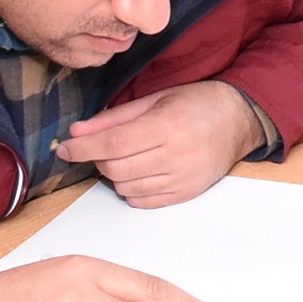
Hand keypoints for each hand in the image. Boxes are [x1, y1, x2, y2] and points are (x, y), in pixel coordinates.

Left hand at [54, 82, 261, 209]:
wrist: (238, 120)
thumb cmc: (197, 104)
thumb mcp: (155, 99)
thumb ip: (114, 118)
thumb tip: (77, 131)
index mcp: (168, 125)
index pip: (113, 144)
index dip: (83, 148)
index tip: (64, 148)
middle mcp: (176, 154)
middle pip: (116, 168)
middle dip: (97, 159)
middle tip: (100, 147)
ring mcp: (183, 178)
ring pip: (126, 188)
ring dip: (115, 175)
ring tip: (125, 157)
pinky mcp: (186, 194)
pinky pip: (143, 202)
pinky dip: (131, 190)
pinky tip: (139, 172)